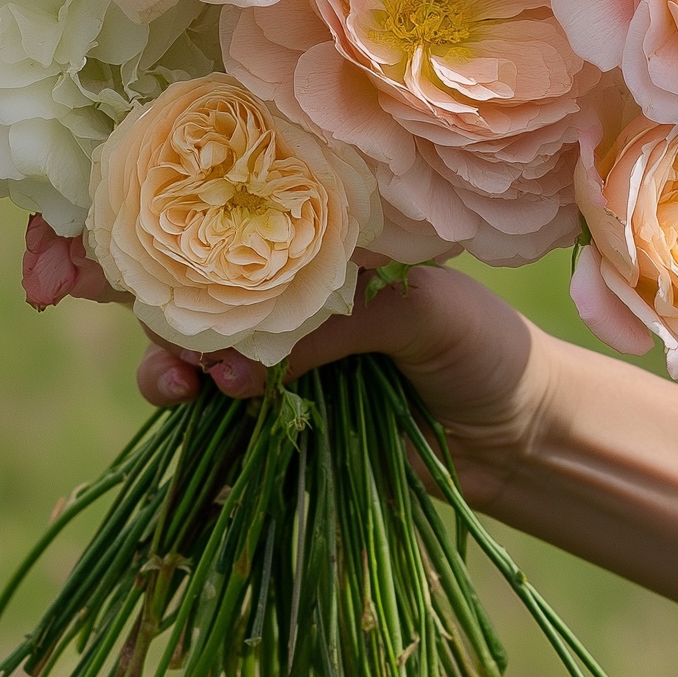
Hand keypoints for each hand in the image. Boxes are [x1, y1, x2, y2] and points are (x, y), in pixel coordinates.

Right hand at [134, 264, 558, 517]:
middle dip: (175, 324)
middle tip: (184, 352)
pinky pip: (227, 428)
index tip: (157, 277)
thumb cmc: (484, 347)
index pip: (240, 241)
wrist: (520, 434)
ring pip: (203, 366)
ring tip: (181, 388)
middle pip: (204, 304)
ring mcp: (285, 368)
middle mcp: (292, 306)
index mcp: (323, 256)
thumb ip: (345, 319)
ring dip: (173, 373)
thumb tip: (255, 352)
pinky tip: (192, 430)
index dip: (192, 255)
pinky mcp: (288, 426)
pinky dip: (201, 430)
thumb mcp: (423, 311)